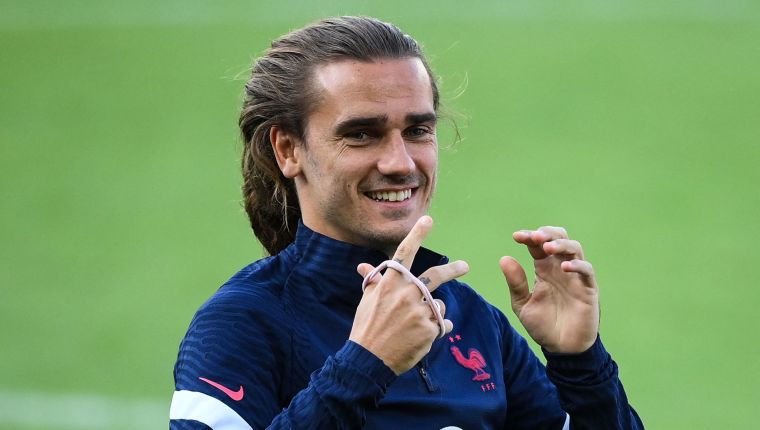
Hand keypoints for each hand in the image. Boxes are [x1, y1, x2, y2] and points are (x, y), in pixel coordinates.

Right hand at [350, 216, 468, 373]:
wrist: (368, 360)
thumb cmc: (366, 328)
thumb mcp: (366, 301)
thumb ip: (373, 282)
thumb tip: (363, 266)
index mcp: (391, 283)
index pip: (405, 252)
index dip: (417, 234)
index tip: (428, 219)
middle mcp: (407, 293)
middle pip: (436, 275)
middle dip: (453, 270)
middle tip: (465, 266)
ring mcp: (420, 311)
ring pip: (438, 305)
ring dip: (433, 313)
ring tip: (415, 327)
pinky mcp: (430, 330)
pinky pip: (442, 324)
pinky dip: (437, 329)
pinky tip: (422, 338)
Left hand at [499, 226, 598, 352]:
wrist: (562, 349)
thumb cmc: (543, 326)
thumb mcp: (523, 305)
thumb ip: (516, 283)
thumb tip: (504, 258)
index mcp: (544, 269)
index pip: (538, 245)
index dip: (529, 237)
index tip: (516, 236)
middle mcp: (560, 269)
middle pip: (559, 238)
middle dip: (547, 233)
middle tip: (535, 236)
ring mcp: (575, 277)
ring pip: (575, 249)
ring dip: (561, 244)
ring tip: (547, 247)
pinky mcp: (588, 289)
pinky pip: (587, 271)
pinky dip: (577, 265)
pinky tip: (563, 267)